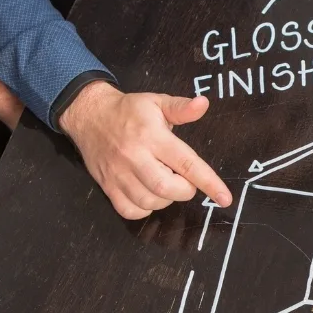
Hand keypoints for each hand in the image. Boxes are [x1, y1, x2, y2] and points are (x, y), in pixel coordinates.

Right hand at [60, 81, 231, 219]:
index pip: (186, 163)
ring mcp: (118, 174)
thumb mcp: (156, 102)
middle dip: (185, 190)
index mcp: (152, 137)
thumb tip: (203, 104)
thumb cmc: (129, 111)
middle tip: (184, 179)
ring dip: (166, 199)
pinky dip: (145, 208)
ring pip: (150, 201)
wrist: (88, 115)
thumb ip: (181, 108)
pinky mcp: (107, 187)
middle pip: (167, 188)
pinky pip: (130, 211)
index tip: (225, 198)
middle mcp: (135, 157)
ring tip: (166, 183)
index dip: (209, 183)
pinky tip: (149, 193)